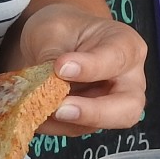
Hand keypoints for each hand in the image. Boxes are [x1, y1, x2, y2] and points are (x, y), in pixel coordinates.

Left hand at [14, 3, 146, 135]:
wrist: (56, 42)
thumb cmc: (62, 29)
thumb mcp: (53, 30)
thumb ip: (53, 54)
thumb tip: (48, 84)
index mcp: (126, 46)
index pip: (116, 60)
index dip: (90, 67)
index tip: (61, 67)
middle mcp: (127, 81)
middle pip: (128, 108)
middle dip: (94, 113)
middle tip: (61, 109)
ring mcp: (111, 105)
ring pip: (97, 125)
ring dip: (63, 121)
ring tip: (34, 107)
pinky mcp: (90, 120)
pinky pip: (73, 129)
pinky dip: (50, 125)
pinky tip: (31, 112)